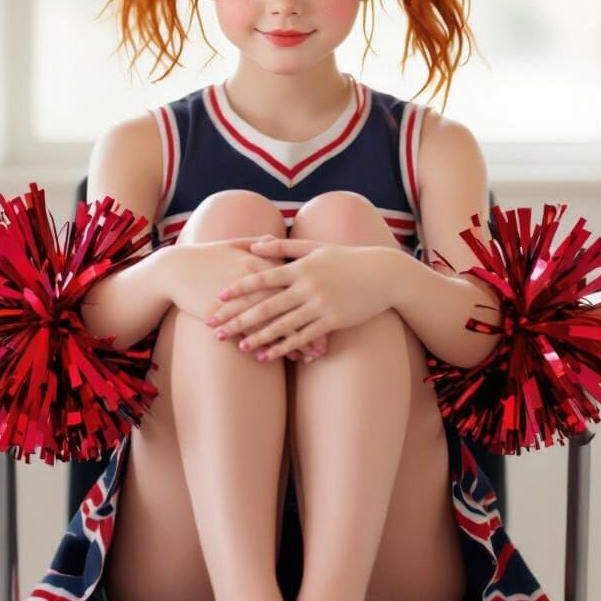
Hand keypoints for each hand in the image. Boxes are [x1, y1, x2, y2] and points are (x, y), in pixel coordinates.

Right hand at [160, 238, 324, 360]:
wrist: (175, 270)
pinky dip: (270, 346)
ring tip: (315, 355)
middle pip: (294, 303)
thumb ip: (255, 241)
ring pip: (277, 323)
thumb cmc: (205, 256)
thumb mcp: (232, 244)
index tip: (336, 305)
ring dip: (297, 340)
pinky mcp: (230, 315)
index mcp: (261, 260)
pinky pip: (256, 334)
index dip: (317, 293)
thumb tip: (271, 239)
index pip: (298, 278)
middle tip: (333, 336)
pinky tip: (283, 358)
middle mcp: (257, 280)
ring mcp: (244, 299)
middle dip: (315, 321)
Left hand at [205, 236, 394, 361]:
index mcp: (301, 267)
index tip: (219, 298)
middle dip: (238, 318)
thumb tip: (253, 245)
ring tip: (237, 346)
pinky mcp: (333, 321)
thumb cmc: (348, 258)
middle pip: (266, 305)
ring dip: (258, 337)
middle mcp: (308, 286)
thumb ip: (284, 247)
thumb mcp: (316, 248)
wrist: (383, 274)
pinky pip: (303, 337)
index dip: (239, 289)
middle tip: (216, 328)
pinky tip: (266, 355)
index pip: (263, 278)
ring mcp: (320, 305)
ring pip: (282, 325)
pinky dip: (283, 347)